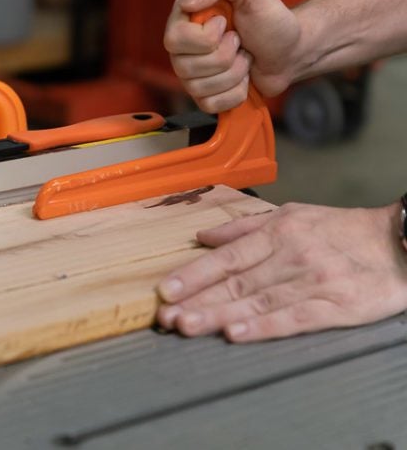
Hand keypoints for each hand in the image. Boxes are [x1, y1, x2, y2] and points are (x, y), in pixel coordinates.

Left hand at [155, 202, 406, 341]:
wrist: (401, 244)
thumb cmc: (341, 229)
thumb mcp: (292, 214)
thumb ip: (243, 227)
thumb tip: (202, 237)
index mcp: (278, 233)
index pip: (228, 257)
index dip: (194, 274)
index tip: (166, 289)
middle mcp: (291, 257)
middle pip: (236, 283)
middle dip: (197, 300)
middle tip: (166, 316)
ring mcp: (313, 282)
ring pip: (258, 302)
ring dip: (219, 315)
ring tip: (188, 326)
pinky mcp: (336, 307)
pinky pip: (294, 318)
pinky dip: (264, 326)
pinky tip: (237, 333)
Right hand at [163, 0, 301, 112]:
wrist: (291, 51)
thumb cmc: (269, 18)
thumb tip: (187, 3)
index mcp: (184, 21)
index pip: (174, 39)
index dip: (205, 37)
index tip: (226, 23)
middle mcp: (181, 50)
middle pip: (185, 67)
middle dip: (224, 56)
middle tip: (239, 41)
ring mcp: (191, 77)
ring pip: (199, 87)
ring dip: (235, 73)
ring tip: (244, 58)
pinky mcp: (205, 98)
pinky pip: (211, 104)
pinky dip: (236, 92)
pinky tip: (243, 78)